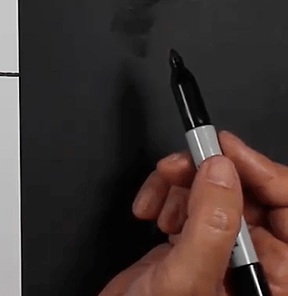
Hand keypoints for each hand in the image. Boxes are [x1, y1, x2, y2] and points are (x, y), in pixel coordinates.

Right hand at [125, 131, 287, 293]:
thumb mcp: (187, 277)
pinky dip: (167, 197)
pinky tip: (152, 211)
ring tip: (160, 198)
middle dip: (210, 176)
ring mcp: (226, 255)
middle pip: (251, 196)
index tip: (225, 149)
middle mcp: (259, 265)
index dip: (262, 173)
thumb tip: (222, 171)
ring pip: (217, 193)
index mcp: (277, 277)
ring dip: (181, 186)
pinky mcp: (196, 246)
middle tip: (181, 166)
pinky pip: (191, 204)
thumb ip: (210, 224)